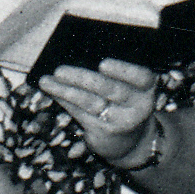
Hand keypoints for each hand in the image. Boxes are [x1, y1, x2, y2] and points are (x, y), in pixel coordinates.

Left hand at [41, 56, 162, 167]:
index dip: (123, 71)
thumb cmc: (126, 100)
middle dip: (83, 79)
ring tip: (47, 81)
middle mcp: (137, 106)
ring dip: (66, 91)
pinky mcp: (103, 133)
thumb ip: (116, 73)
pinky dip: (64, 100)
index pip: (141, 77)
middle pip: (110, 90)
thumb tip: (80, 52)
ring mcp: (120, 122)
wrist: (132, 141)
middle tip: (60, 70)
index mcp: (147, 88)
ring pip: (91, 103)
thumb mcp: (132, 87)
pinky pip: (80, 113)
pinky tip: (52, 90)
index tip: (103, 64)